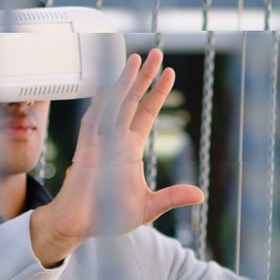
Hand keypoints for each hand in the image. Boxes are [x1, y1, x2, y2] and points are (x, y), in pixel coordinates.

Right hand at [30, 49, 204, 264]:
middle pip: (131, 100)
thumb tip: (200, 193)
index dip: (157, 93)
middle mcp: (115, 139)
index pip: (146, 113)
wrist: (79, 226)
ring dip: (124, 82)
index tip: (169, 73)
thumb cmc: (108, 217)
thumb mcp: (148, 208)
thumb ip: (172, 197)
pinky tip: (105, 85)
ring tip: (136, 59)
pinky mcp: (86, 151)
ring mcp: (99, 142)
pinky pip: (92, 122)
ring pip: (114, 105)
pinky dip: (99, 104)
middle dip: (144, 77)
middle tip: (156, 53)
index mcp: (129, 148)